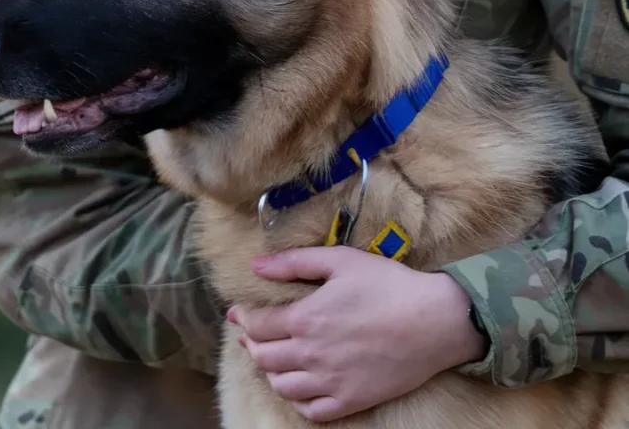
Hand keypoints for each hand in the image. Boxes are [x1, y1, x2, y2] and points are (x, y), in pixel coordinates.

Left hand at [227, 247, 484, 423]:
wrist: (432, 321)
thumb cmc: (387, 284)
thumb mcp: (340, 260)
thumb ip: (294, 262)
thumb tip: (256, 266)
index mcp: (305, 318)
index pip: (257, 324)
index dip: (243, 317)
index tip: (238, 312)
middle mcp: (311, 355)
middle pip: (263, 356)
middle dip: (252, 342)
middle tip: (254, 333)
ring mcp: (330, 382)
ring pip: (281, 386)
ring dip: (270, 370)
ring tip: (274, 356)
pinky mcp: (350, 400)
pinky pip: (310, 410)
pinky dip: (296, 398)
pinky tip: (299, 384)